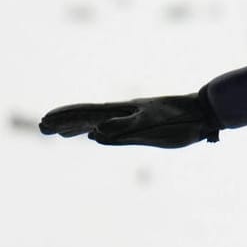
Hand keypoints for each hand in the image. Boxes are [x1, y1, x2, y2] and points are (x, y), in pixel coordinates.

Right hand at [39, 94, 219, 147]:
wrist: (204, 113)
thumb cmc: (180, 118)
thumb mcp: (151, 122)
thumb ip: (124, 127)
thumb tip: (95, 134)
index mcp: (123, 110)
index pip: (87, 112)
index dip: (65, 116)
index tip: (44, 121)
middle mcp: (123, 114)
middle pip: (87, 117)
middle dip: (64, 122)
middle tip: (41, 127)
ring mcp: (131, 121)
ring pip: (97, 123)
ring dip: (77, 128)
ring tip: (59, 133)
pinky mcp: (142, 130)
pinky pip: (112, 132)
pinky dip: (97, 133)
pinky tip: (92, 136)